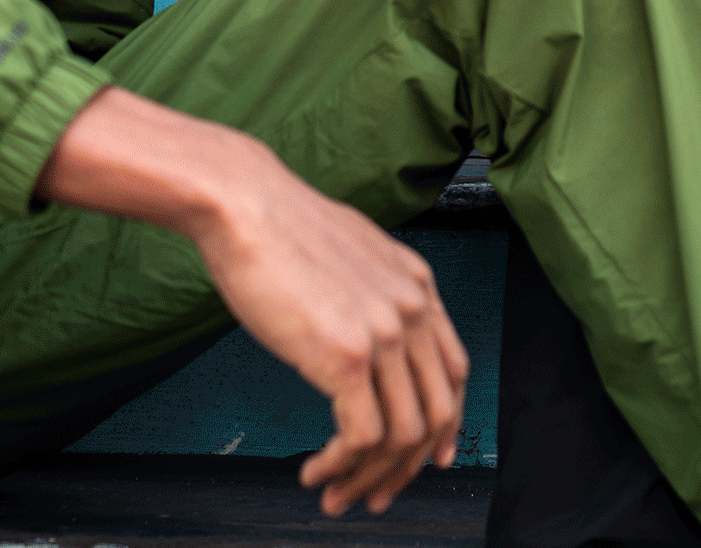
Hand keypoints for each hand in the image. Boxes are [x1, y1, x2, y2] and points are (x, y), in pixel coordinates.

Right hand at [40, 88, 469, 514]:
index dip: (446, 424)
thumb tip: (367, 334)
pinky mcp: (347, 357)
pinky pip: (362, 438)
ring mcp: (384, 333)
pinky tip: (315, 471)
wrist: (247, 205)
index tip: (429, 457)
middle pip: (437, 414)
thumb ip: (375, 293)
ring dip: (369, 478)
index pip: (453, 372)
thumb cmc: (281, 228)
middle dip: (408, 467)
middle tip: (375, 493)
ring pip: (403, 436)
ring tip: (336, 494)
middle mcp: (412, 309)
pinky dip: (341, 468)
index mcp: (417, 284)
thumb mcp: (353, 253)